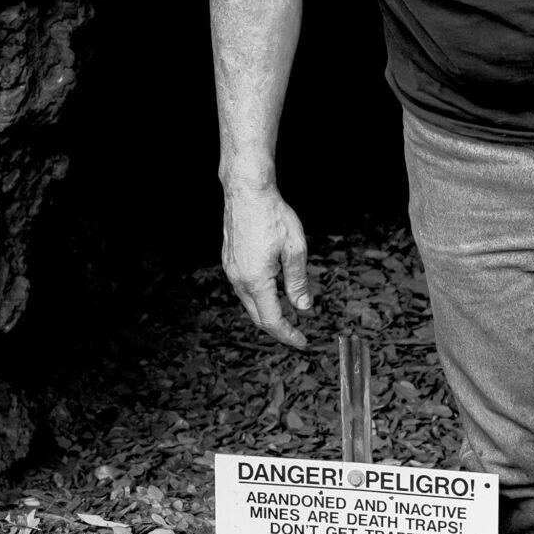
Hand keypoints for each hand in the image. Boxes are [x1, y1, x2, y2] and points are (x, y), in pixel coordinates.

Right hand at [222, 186, 311, 346]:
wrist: (247, 190)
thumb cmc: (272, 214)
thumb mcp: (295, 249)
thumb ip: (298, 282)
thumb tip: (303, 308)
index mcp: (256, 280)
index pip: (272, 320)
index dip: (289, 335)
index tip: (302, 342)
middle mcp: (239, 279)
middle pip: (258, 317)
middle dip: (278, 329)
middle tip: (297, 335)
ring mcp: (231, 270)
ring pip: (249, 304)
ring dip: (267, 314)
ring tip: (287, 317)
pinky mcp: (229, 261)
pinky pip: (244, 289)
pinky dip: (259, 299)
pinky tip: (272, 295)